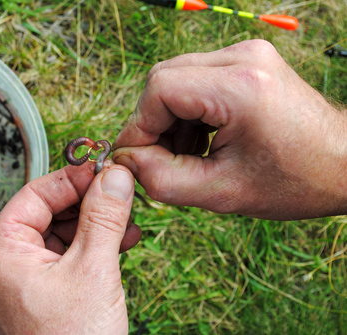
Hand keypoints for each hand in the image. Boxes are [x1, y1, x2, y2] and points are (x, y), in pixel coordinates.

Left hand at [0, 163, 138, 333]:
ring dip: (97, 224)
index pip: (37, 192)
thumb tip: (115, 174)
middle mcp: (6, 261)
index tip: (107, 168)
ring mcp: (24, 277)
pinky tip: (122, 241)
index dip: (74, 177)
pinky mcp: (44, 291)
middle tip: (123, 193)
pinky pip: (68, 255)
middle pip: (50, 210)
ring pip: (63, 232)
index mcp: (0, 250)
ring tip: (129, 220)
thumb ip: (103, 217)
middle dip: (90, 202)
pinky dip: (94, 246)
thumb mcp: (92, 270)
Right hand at [113, 39, 346, 219]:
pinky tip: (202, 140)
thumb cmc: (295, 181)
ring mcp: (246, 54)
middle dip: (153, 123)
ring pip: (176, 78)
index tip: (136, 159)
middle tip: (160, 160)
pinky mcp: (247, 61)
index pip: (159, 89)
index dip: (138, 126)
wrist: (344, 163)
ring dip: (170, 119)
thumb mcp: (221, 193)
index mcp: (240, 86)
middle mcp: (243, 57)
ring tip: (188, 154)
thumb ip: (161, 180)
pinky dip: (188, 112)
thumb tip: (124, 160)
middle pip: (164, 79)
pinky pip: (196, 79)